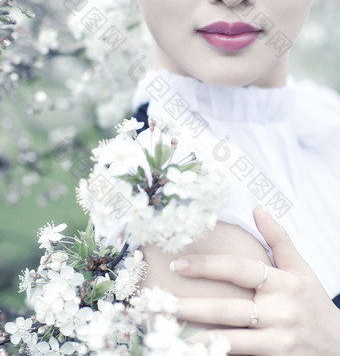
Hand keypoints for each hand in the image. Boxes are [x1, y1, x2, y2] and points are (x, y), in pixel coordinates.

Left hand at [170, 206, 339, 354]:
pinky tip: (193, 351)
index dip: (207, 266)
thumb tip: (257, 207)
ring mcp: (278, 339)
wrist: (337, 345)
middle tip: (160, 301)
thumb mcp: (301, 267)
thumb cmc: (313, 301)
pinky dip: (217, 353)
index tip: (179, 264)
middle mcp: (280, 310)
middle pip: (228, 308)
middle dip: (192, 306)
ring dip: (198, 336)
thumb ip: (278, 238)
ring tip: (168, 331)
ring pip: (231, 339)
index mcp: (283, 281)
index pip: (239, 269)